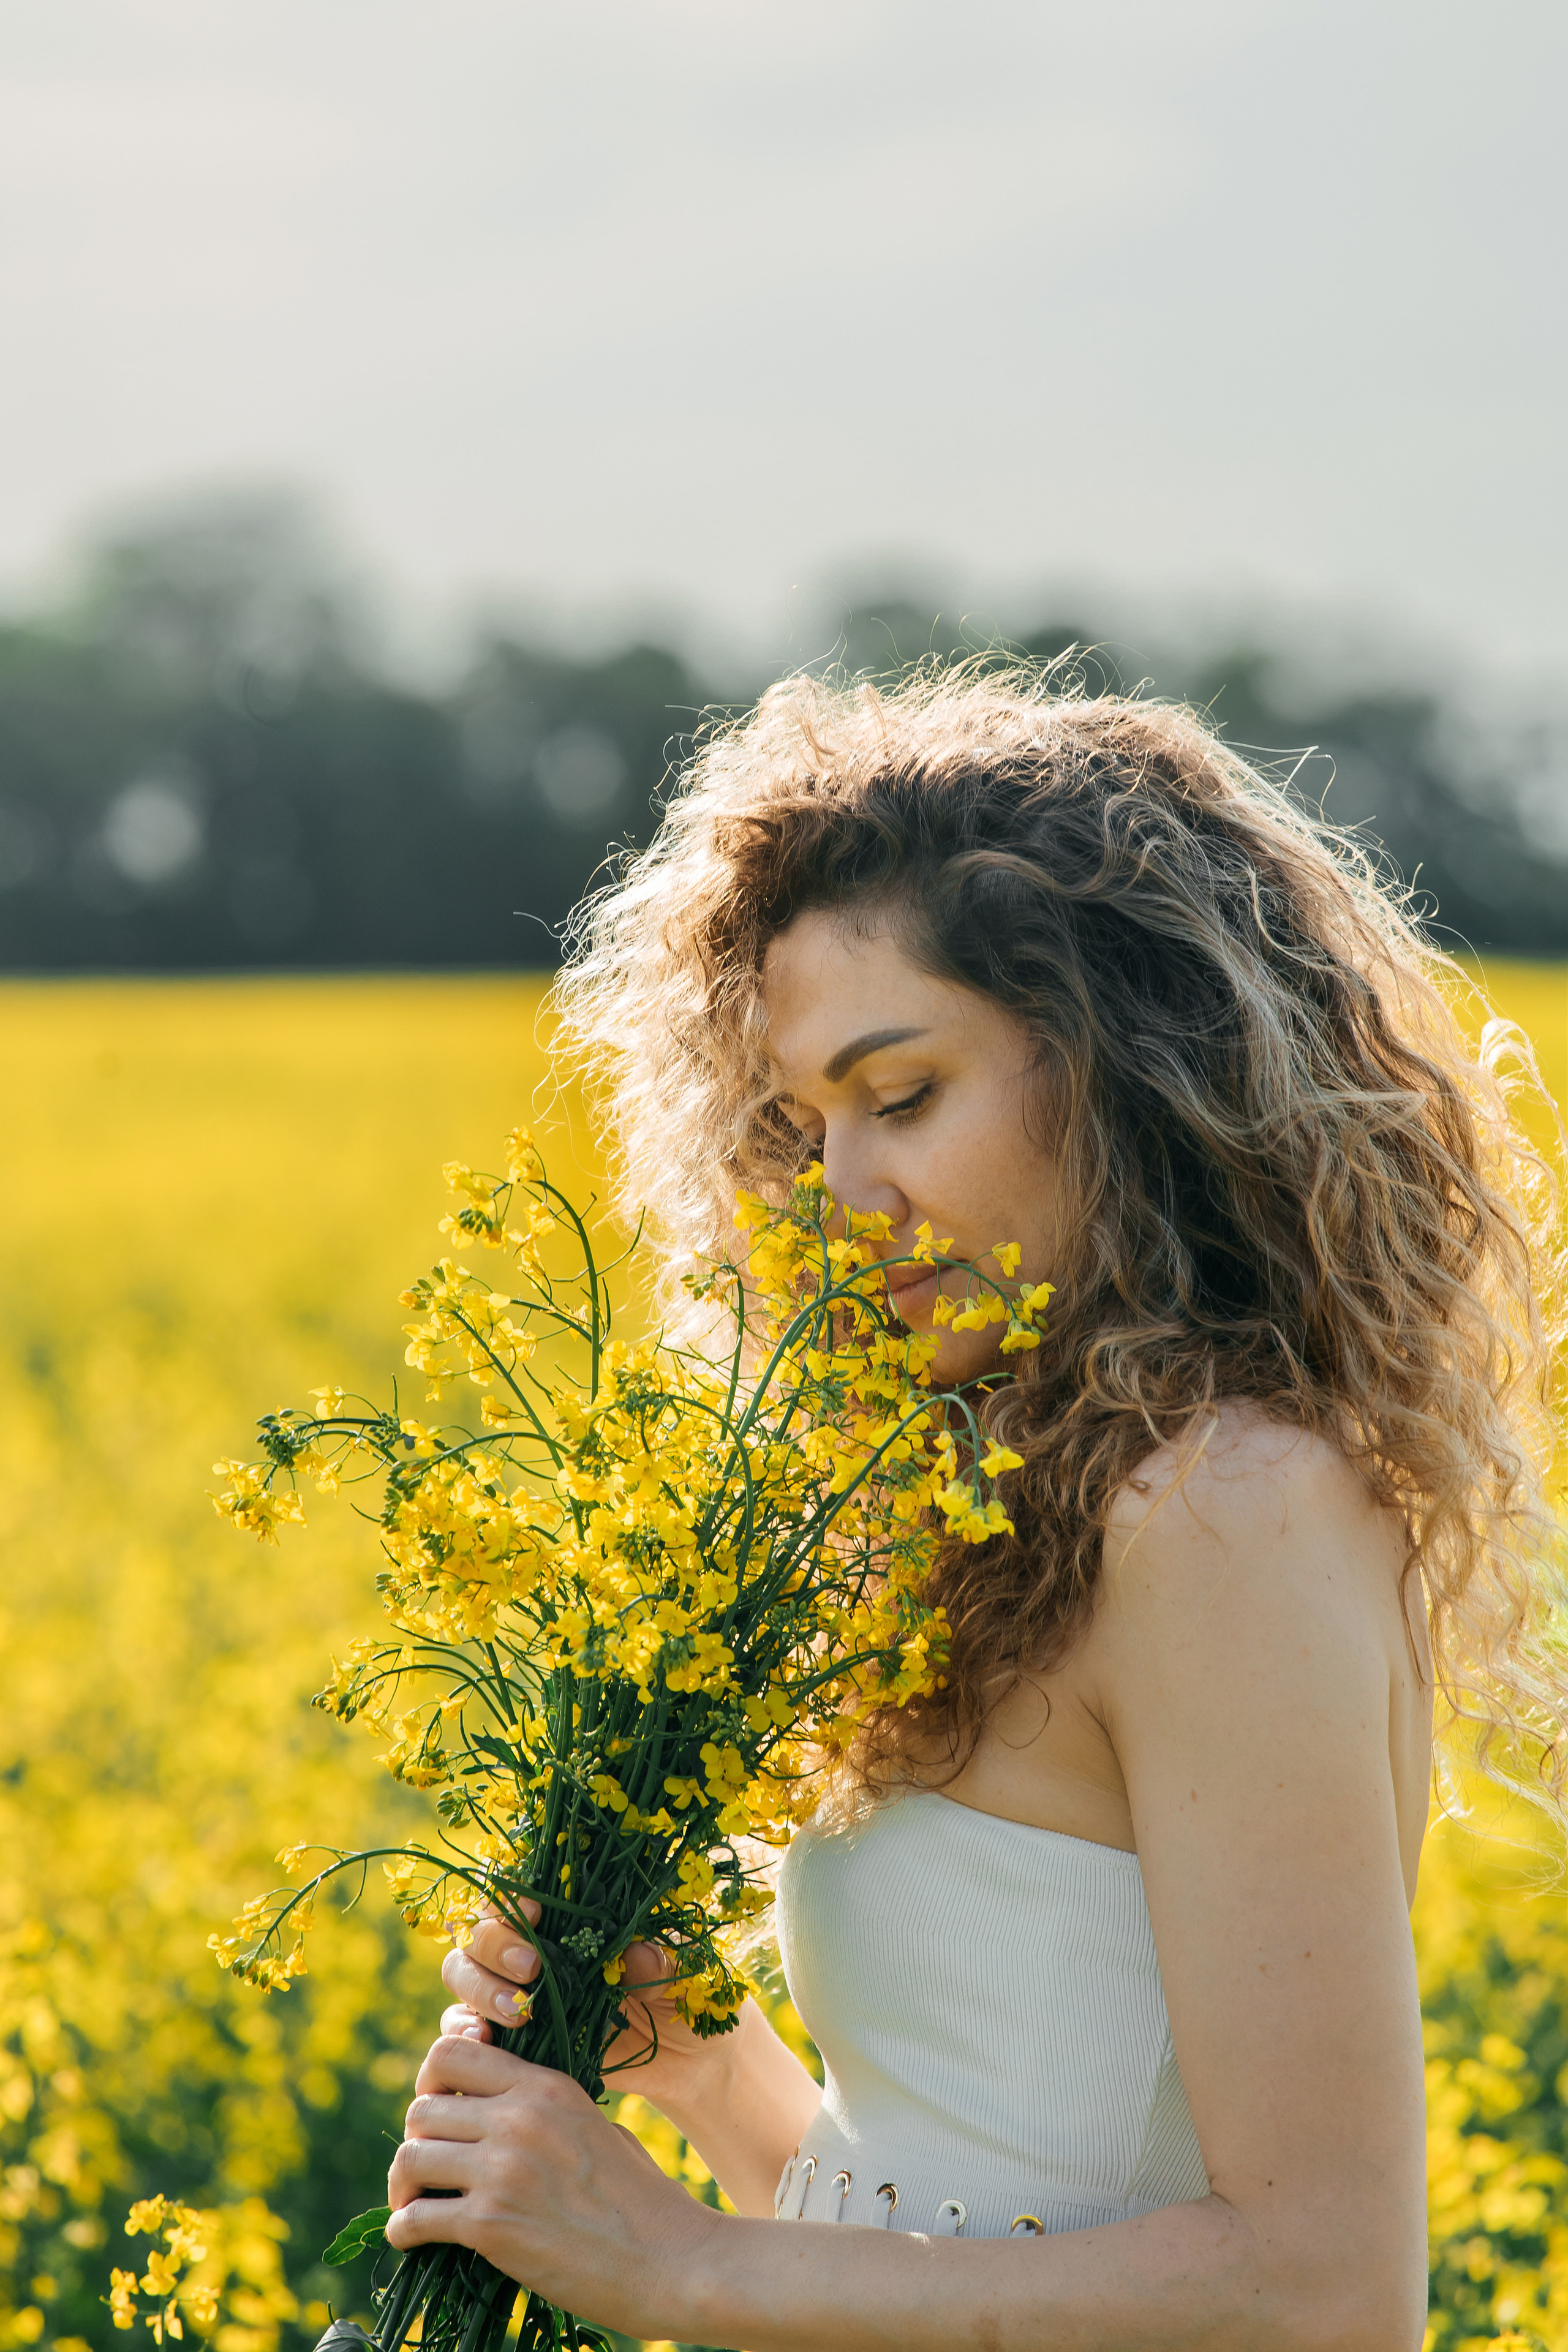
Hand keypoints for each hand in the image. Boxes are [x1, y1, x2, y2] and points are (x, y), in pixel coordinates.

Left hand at [386, 2033, 716, 2340]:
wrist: (673, 2260)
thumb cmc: (642, 2199)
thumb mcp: (595, 2127)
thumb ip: (545, 2111)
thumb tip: (496, 2116)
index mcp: (547, 2085)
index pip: (454, 2050)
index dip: (433, 2078)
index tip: (439, 2109)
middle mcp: (518, 2117)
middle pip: (424, 2105)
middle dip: (418, 2137)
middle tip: (427, 2167)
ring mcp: (503, 2170)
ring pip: (411, 2155)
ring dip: (404, 2184)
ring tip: (413, 2202)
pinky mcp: (491, 2226)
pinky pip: (416, 2218)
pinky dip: (404, 2230)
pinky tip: (412, 2238)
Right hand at [440, 1906, 734, 2111]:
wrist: (696, 2063)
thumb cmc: (693, 2000)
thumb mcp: (687, 1974)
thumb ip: (661, 1961)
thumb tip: (633, 1952)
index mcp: (575, 1920)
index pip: (520, 1893)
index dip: (512, 1897)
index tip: (533, 1913)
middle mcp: (537, 1950)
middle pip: (480, 1933)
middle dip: (493, 1947)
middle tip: (530, 1972)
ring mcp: (521, 1995)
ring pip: (465, 1976)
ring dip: (477, 1990)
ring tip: (514, 2016)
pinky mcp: (517, 2043)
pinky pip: (468, 2030)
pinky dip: (464, 2031)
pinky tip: (485, 2042)